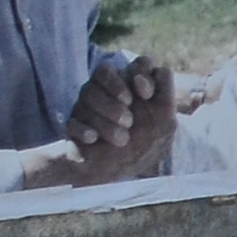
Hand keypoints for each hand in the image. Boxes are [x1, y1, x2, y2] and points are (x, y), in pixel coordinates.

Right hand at [28, 60, 176, 185]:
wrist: (118, 173)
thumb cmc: (144, 145)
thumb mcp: (164, 122)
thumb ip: (165, 96)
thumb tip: (157, 79)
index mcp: (132, 84)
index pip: (137, 62)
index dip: (140, 72)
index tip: (145, 94)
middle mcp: (108, 89)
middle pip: (104, 73)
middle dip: (118, 96)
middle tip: (129, 121)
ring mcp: (87, 104)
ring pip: (87, 92)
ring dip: (105, 118)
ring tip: (121, 138)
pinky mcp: (73, 124)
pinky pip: (72, 120)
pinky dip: (83, 130)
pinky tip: (94, 139)